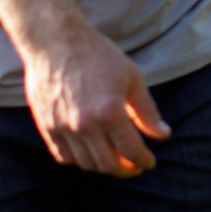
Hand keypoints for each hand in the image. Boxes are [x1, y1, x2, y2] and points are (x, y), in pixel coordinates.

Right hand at [21, 24, 170, 175]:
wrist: (55, 41)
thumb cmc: (97, 55)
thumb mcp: (131, 77)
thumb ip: (147, 111)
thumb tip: (163, 134)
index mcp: (109, 111)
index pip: (131, 151)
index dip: (144, 160)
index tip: (149, 162)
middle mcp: (85, 124)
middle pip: (108, 164)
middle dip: (126, 170)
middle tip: (134, 166)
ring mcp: (63, 128)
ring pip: (86, 164)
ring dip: (103, 166)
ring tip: (114, 158)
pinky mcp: (47, 127)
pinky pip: (64, 156)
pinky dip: (80, 160)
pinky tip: (90, 151)